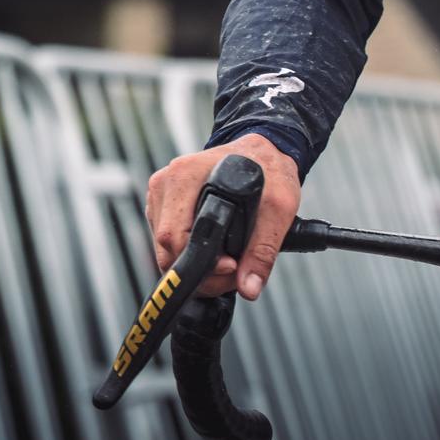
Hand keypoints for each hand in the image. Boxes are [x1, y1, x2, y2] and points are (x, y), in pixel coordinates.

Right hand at [146, 135, 300, 300]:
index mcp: (185, 176)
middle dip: (199, 271)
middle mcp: (165, 182)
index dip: (201, 262)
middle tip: (233, 272)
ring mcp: (161, 194)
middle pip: (165, 248)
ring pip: (164, 249)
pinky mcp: (162, 205)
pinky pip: (166, 242)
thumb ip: (263, 249)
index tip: (231, 267)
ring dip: (194, 265)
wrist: (262, 153)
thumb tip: (248, 287)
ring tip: (228, 262)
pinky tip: (214, 250)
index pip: (174, 236)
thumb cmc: (268, 172)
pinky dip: (189, 253)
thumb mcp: (278, 207)